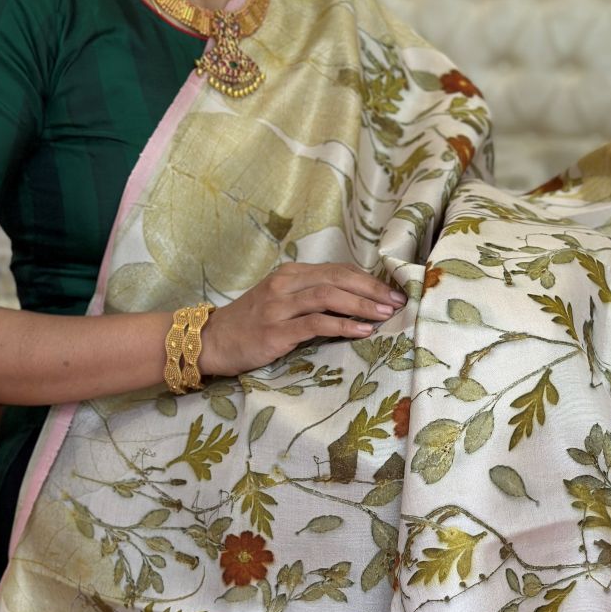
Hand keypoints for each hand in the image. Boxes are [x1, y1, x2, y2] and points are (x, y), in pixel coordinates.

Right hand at [201, 262, 406, 375]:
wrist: (212, 341)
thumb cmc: (250, 325)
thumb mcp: (281, 302)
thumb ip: (311, 298)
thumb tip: (353, 302)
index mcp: (290, 274)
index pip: (337, 270)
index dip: (368, 279)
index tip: (393, 291)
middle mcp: (285, 284)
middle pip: (338, 278)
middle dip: (372, 289)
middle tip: (398, 301)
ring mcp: (279, 306)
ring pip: (329, 296)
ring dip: (363, 304)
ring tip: (386, 314)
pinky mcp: (275, 331)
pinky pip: (316, 324)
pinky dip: (343, 326)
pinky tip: (363, 330)